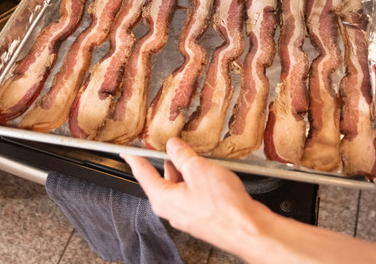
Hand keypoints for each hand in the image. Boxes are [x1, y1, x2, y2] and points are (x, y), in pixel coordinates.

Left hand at [121, 138, 269, 248]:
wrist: (248, 230)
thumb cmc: (223, 207)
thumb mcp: (198, 169)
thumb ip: (182, 155)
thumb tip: (173, 146)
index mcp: (163, 198)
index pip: (142, 174)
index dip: (134, 159)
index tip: (127, 152)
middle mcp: (172, 209)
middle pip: (163, 178)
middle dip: (169, 161)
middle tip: (174, 145)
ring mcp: (187, 214)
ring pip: (180, 186)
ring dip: (186, 171)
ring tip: (198, 157)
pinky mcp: (202, 216)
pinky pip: (193, 194)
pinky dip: (197, 181)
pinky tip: (209, 173)